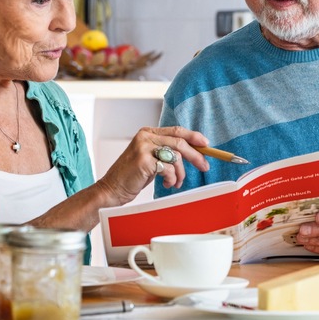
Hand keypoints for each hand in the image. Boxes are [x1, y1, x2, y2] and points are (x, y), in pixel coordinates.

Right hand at [95, 126, 210, 204]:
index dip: (193, 136)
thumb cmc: (132, 176)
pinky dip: (172, 178)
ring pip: (176, 156)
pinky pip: (169, 168)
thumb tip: (192, 151)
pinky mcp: (144, 160)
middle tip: (204, 166)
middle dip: (196, 155)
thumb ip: (166, 151)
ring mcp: (144, 147)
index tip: (206, 144)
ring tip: (176, 182)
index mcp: (148, 132)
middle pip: (180, 142)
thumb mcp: (150, 158)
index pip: (176, 130)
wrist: (112, 189)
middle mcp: (145, 136)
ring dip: (181, 173)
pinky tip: (166, 184)